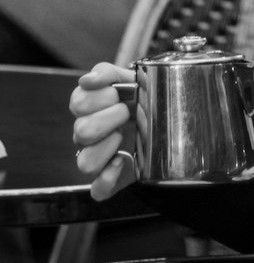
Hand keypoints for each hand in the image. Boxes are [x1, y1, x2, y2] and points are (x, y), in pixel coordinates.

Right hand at [69, 63, 136, 200]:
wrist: (167, 120)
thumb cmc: (144, 98)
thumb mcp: (129, 78)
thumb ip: (107, 73)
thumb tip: (87, 80)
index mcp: (89, 110)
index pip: (77, 103)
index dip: (99, 97)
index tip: (118, 93)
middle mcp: (89, 136)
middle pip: (80, 131)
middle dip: (108, 118)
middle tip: (127, 112)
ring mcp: (99, 159)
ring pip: (84, 163)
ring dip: (106, 148)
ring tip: (123, 136)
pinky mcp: (111, 179)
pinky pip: (98, 189)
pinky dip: (108, 178)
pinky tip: (121, 162)